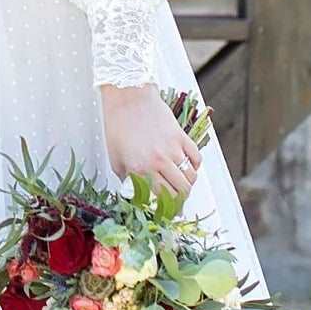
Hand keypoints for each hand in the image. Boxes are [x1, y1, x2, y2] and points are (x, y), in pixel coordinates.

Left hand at [99, 82, 199, 200]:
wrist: (127, 98)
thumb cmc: (117, 126)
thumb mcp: (115, 159)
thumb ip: (128, 179)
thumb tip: (137, 195)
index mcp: (140, 169)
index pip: (161, 199)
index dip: (166, 209)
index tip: (167, 211)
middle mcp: (158, 161)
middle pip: (181, 191)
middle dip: (180, 201)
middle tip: (177, 202)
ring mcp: (172, 148)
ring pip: (191, 177)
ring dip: (188, 185)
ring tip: (182, 185)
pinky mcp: (181, 136)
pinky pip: (196, 158)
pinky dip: (195, 166)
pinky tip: (188, 167)